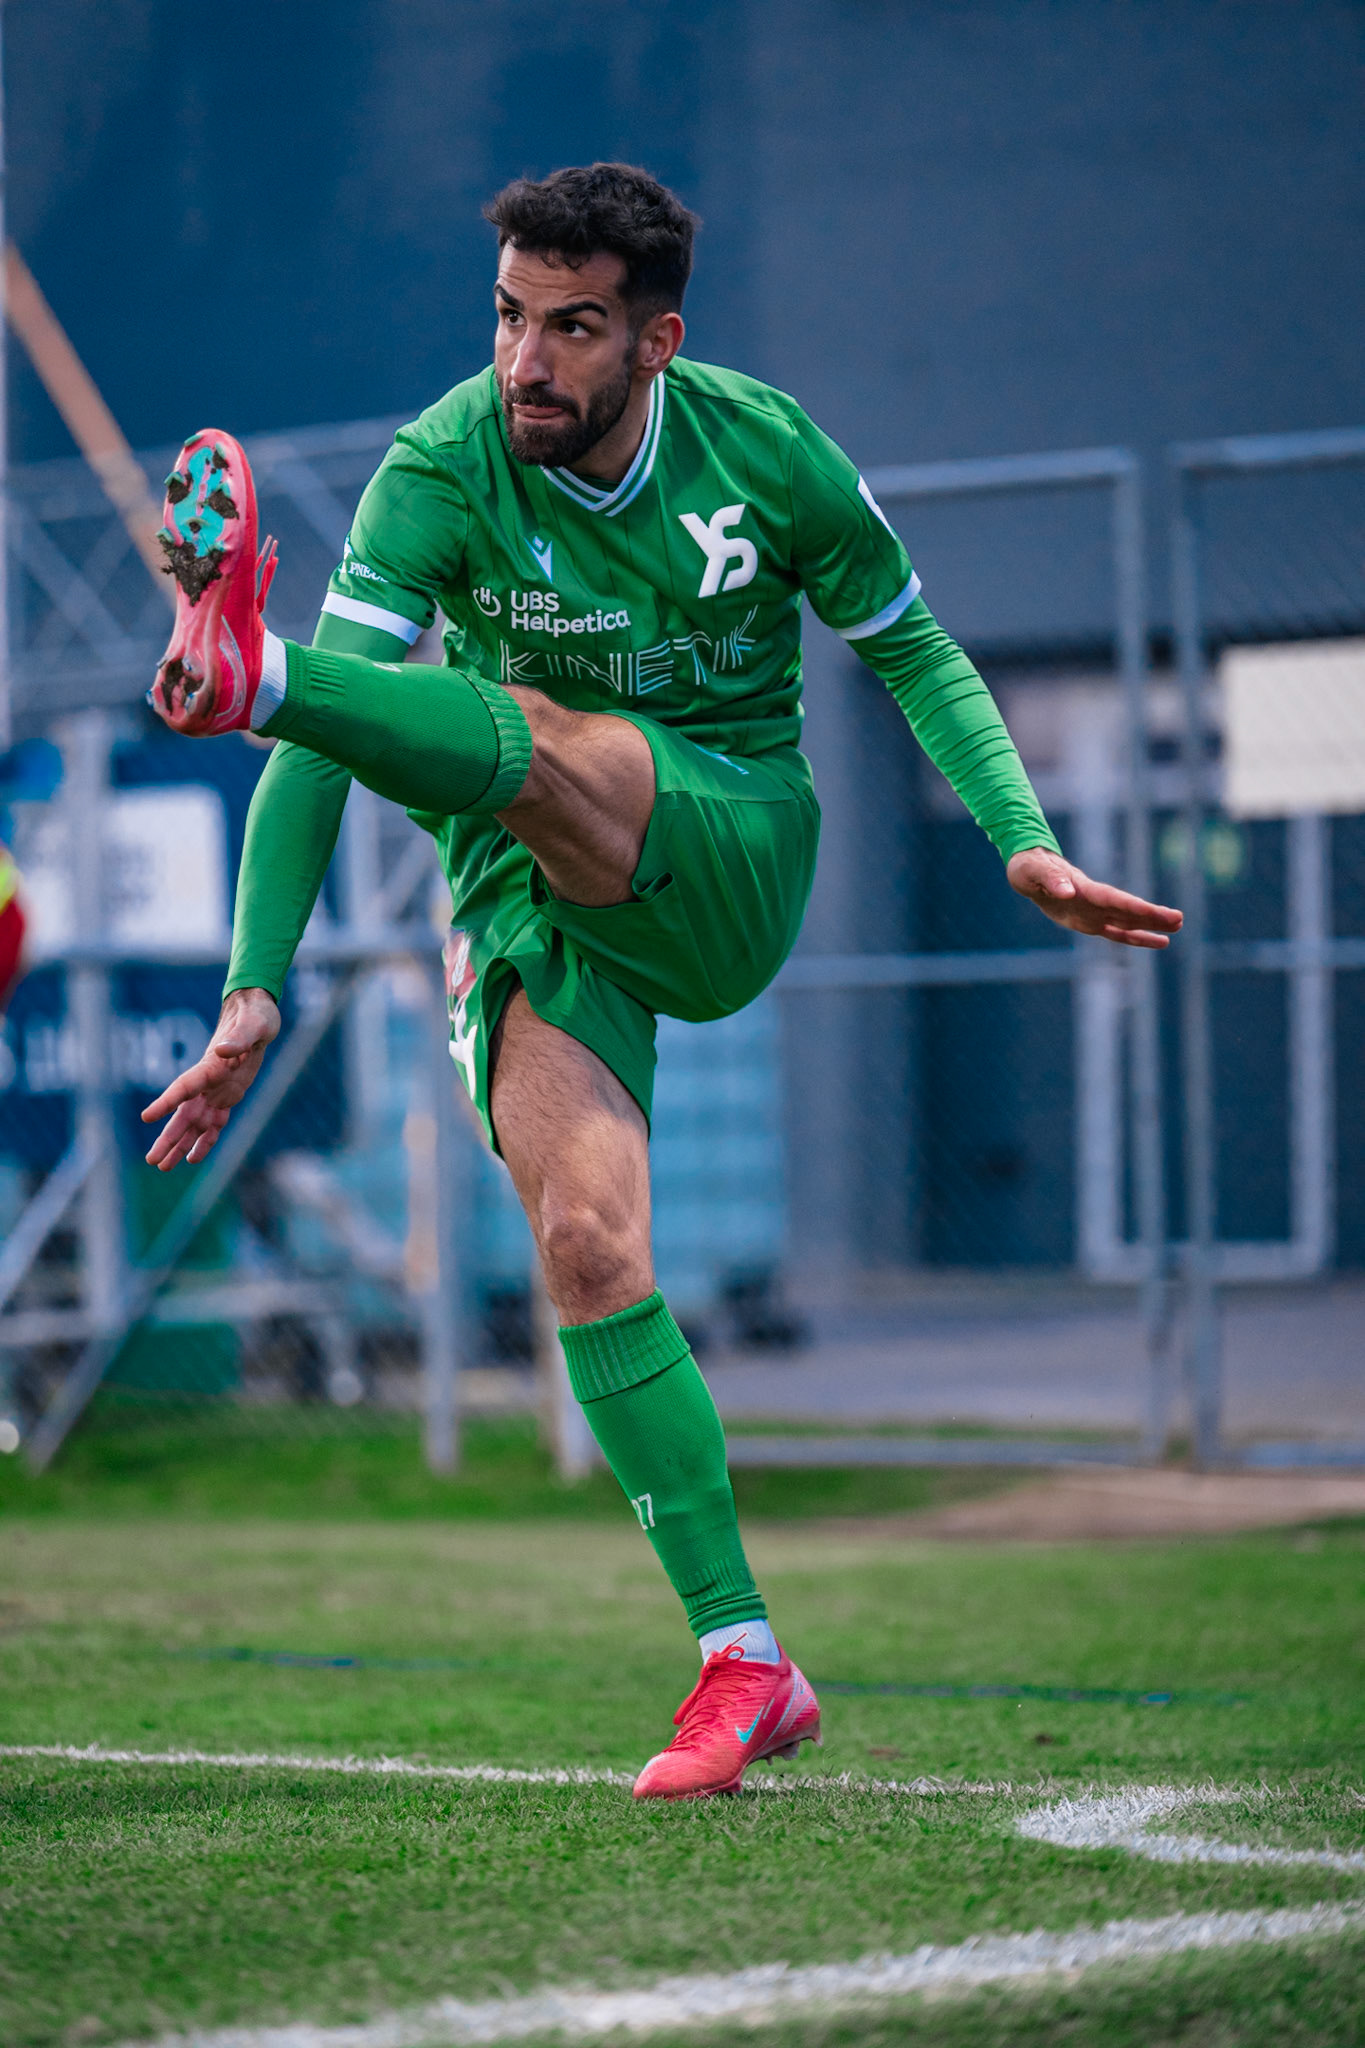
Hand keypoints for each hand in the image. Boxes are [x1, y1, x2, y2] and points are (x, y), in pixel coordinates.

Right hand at [141, 987, 280, 1168]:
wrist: (257, 1014)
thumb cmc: (256, 1016)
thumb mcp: (254, 1025)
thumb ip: (240, 1038)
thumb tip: (225, 1050)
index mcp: (211, 1066)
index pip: (183, 1087)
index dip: (166, 1102)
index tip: (146, 1117)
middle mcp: (207, 1082)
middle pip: (183, 1115)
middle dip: (168, 1138)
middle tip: (153, 1161)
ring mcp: (216, 1090)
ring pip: (194, 1124)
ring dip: (180, 1145)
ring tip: (164, 1166)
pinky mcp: (228, 1095)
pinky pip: (214, 1123)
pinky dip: (204, 1141)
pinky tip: (193, 1158)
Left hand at [1007, 848, 1182, 948]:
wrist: (1027, 869)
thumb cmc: (1028, 867)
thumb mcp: (1033, 872)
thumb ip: (1051, 880)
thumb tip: (1067, 891)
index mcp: (1082, 888)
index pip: (1112, 899)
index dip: (1133, 907)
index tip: (1155, 912)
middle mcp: (1094, 900)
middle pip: (1127, 910)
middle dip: (1151, 916)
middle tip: (1179, 920)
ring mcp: (1094, 911)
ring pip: (1128, 921)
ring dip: (1151, 926)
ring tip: (1177, 929)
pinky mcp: (1089, 922)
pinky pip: (1116, 932)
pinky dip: (1136, 938)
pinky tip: (1159, 942)